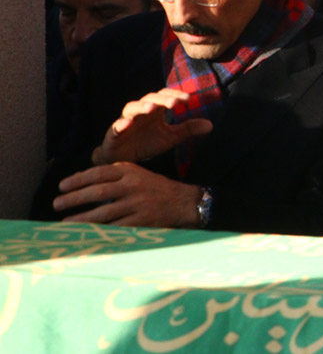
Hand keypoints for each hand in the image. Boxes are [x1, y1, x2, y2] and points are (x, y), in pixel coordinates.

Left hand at [55, 163, 203, 227]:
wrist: (183, 202)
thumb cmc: (155, 188)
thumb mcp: (137, 174)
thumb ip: (114, 176)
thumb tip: (81, 181)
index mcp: (130, 171)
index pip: (98, 173)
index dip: (77, 180)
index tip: (62, 186)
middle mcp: (133, 185)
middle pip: (97, 192)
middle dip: (74, 199)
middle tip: (57, 204)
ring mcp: (137, 204)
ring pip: (103, 212)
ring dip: (81, 219)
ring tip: (65, 223)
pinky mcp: (142, 221)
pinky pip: (116, 227)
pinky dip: (99, 231)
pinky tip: (87, 234)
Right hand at [91, 88, 212, 165]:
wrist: (124, 160)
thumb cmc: (147, 144)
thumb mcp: (170, 137)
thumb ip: (188, 129)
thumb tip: (211, 125)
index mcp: (153, 111)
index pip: (164, 97)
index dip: (175, 95)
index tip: (188, 98)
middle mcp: (140, 112)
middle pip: (149, 99)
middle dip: (161, 100)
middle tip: (174, 103)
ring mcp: (125, 121)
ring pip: (131, 109)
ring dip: (141, 107)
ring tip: (151, 108)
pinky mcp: (113, 134)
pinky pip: (116, 127)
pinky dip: (121, 124)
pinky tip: (127, 124)